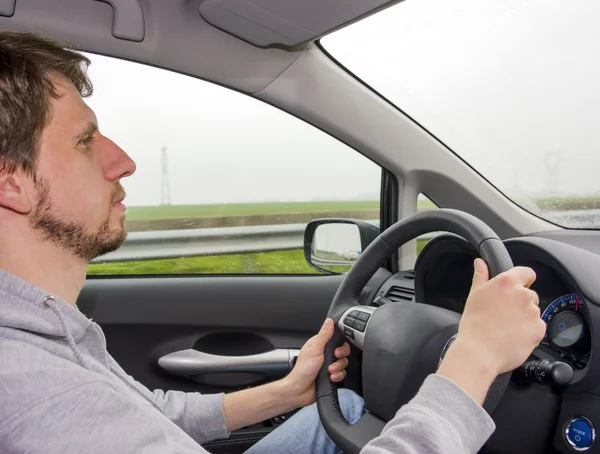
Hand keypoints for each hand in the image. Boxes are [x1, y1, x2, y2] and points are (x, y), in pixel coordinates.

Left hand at [282, 318, 350, 407]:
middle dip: (340, 357)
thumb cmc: (302, 370)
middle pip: (343, 351)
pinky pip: (342, 374)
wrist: (300, 391)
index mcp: (319, 345)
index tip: (337, 349)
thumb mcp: (314, 349)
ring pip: (343, 363)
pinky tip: (331, 378)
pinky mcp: (331, 376)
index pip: (336, 339)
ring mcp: (328, 366)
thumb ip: (324, 335)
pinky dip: (338, 376)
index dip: (340, 344)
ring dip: (338, 368)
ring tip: (329, 371)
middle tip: (334, 358)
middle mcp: (325, 354)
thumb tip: (329, 321)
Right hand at [438, 258, 546, 402]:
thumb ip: (480, 276)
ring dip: (524, 317)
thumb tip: (480, 263)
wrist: (479, 351)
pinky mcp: (539, 329)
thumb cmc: (474, 324)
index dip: (524, 279)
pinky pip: (537, 327)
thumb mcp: (474, 295)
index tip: (519, 286)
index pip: (527, 272)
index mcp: (506, 282)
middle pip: (530, 294)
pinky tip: (513, 336)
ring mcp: (533, 312)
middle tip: (504, 314)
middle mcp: (523, 294)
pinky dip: (529, 331)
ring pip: (533, 312)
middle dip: (520, 302)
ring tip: (507, 328)